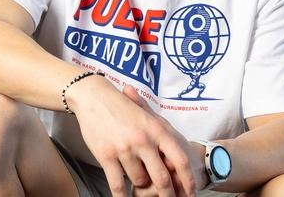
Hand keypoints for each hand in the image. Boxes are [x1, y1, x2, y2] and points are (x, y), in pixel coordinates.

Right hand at [66, 76, 197, 196]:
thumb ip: (162, 134)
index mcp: (157, 129)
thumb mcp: (147, 115)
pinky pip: (117, 185)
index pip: (180, 159)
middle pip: (162, 178)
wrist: (94, 97)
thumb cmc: (121, 106)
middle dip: (167, 194)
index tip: (190, 192)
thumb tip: (176, 160)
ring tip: (136, 176)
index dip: (187, 179)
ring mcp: (125, 149)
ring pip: (139, 181)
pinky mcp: (106, 156)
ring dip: (139, 184)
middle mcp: (144, 140)